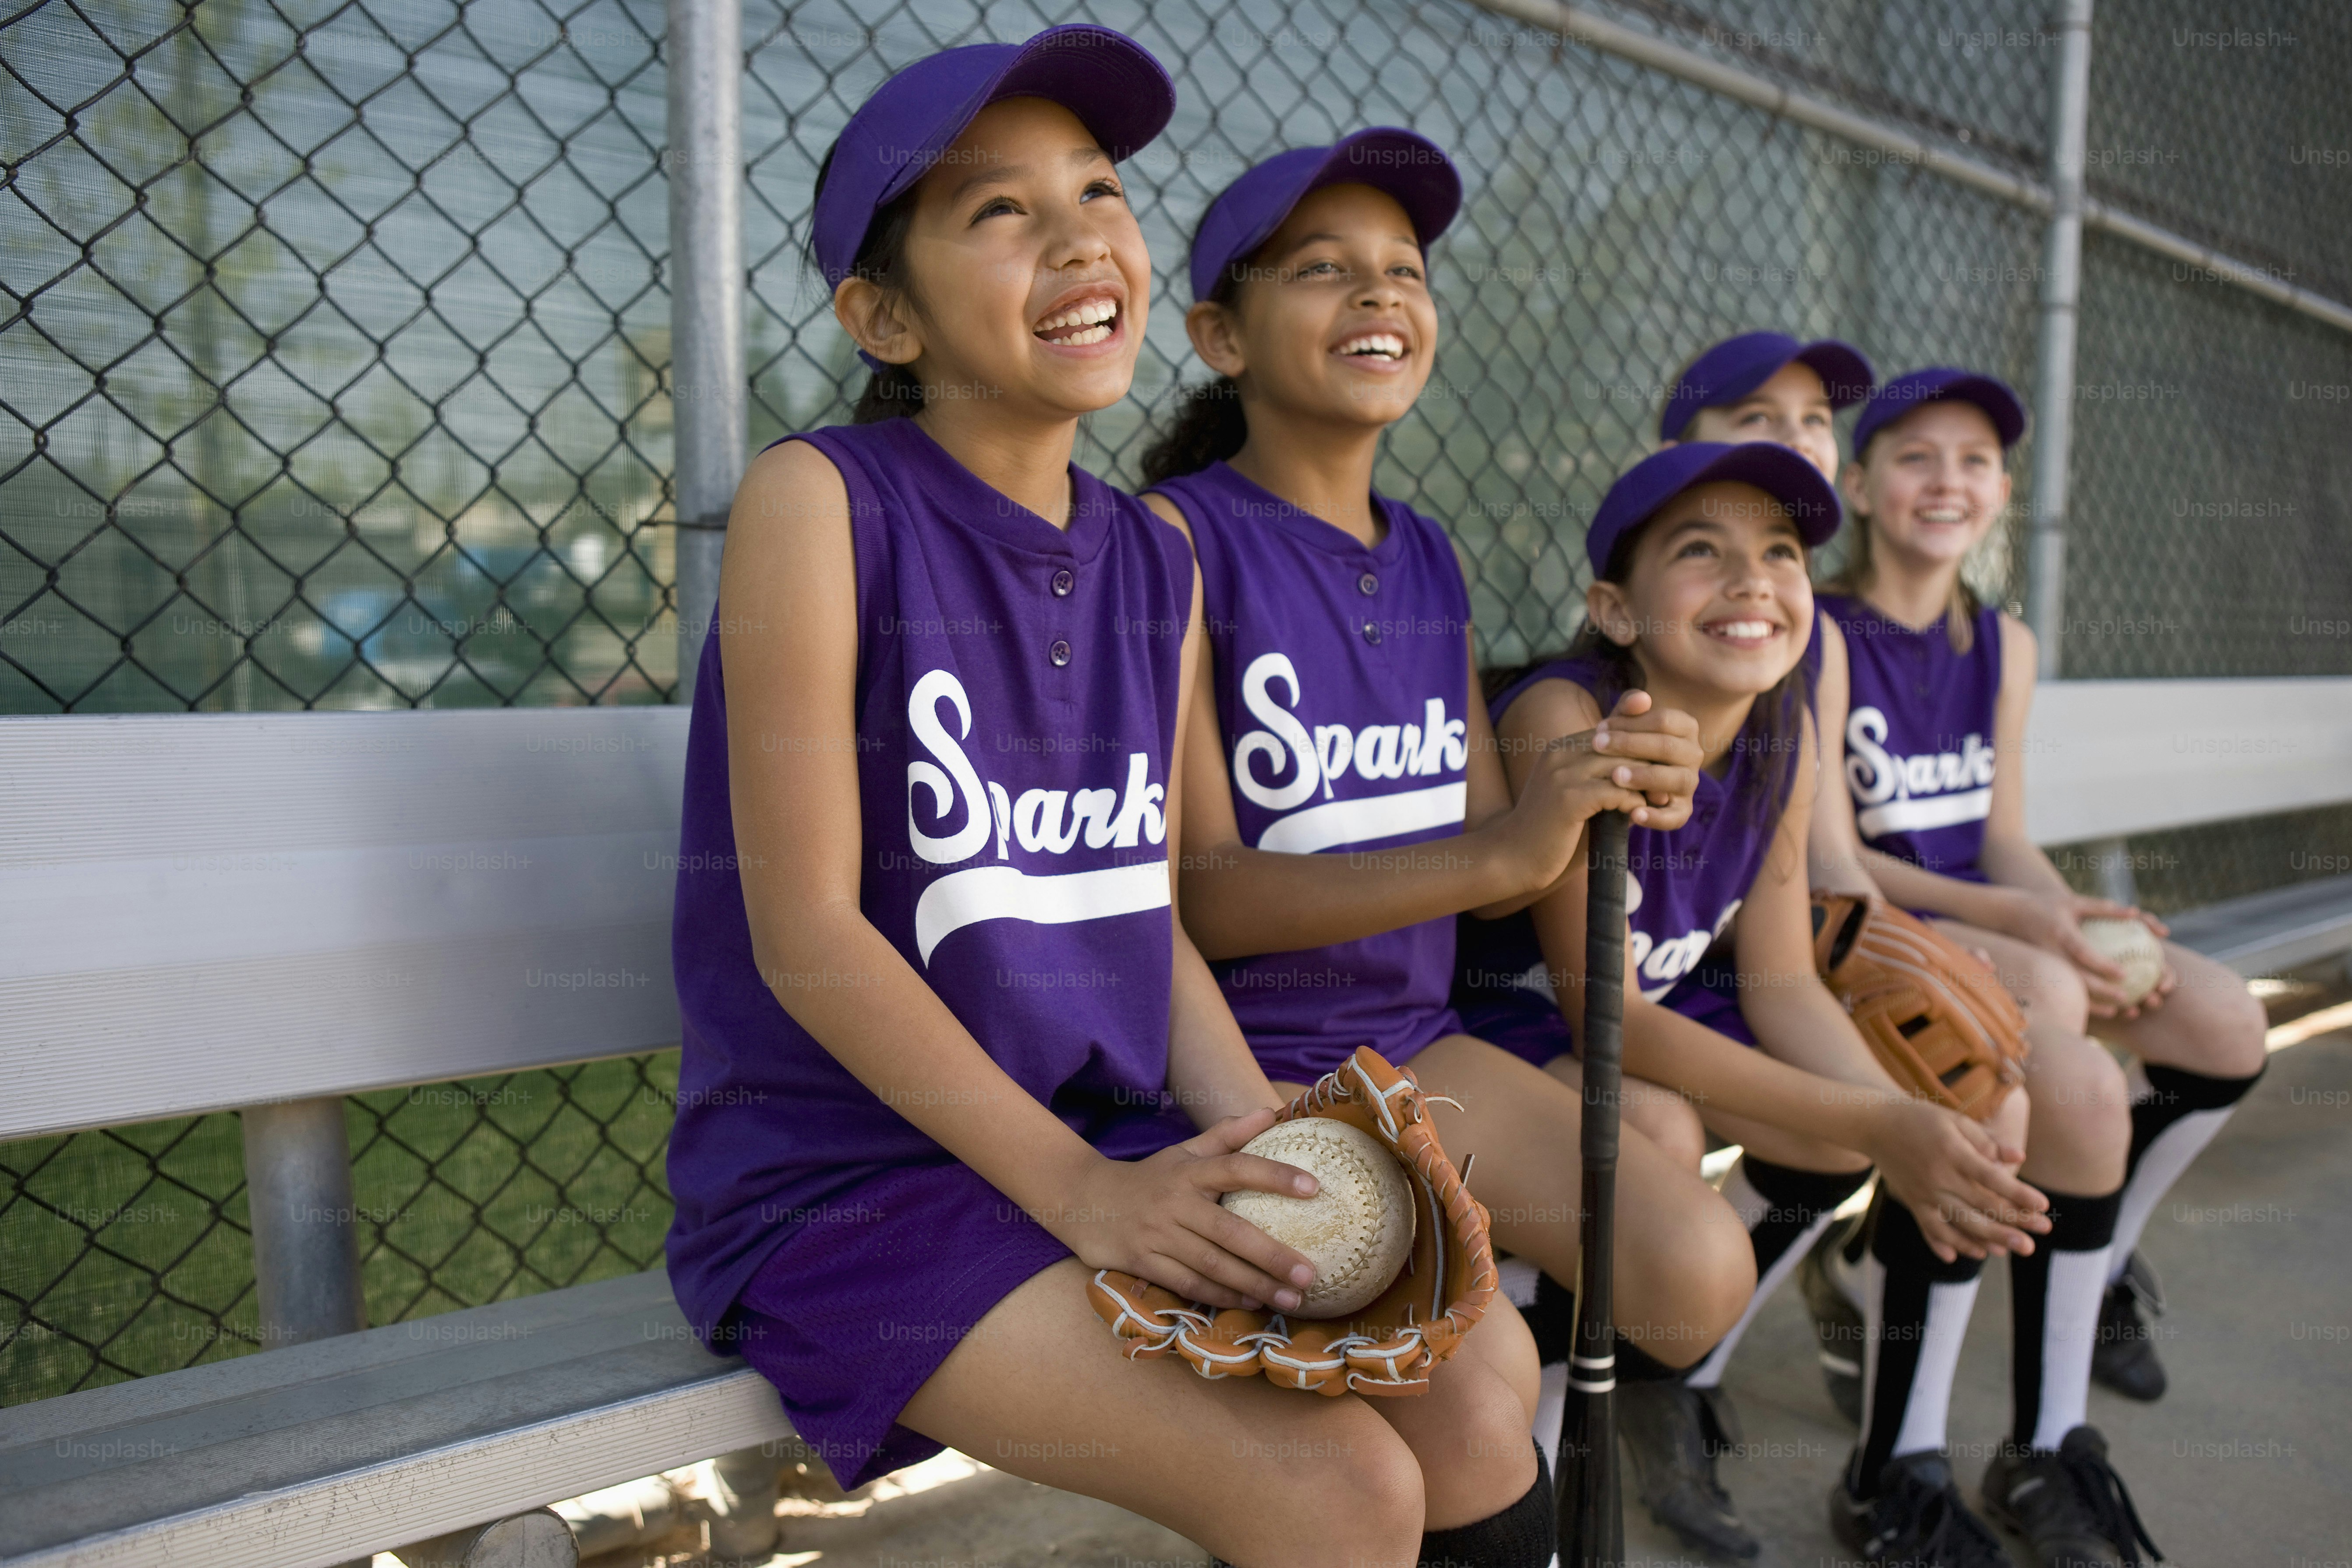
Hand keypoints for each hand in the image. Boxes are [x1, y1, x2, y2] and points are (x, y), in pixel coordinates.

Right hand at [1048, 1108, 1321, 1311]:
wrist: (1085, 1201)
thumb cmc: (1149, 1178)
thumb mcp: (1184, 1153)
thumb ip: (1227, 1134)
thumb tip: (1271, 1111)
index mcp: (1190, 1171)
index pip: (1237, 1167)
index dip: (1275, 1176)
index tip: (1314, 1188)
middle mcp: (1176, 1203)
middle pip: (1230, 1231)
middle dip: (1272, 1256)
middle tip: (1309, 1274)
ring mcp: (1159, 1236)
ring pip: (1213, 1265)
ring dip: (1254, 1285)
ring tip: (1291, 1299)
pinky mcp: (1144, 1264)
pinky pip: (1190, 1285)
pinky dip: (1222, 1296)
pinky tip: (1252, 1303)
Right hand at [1493, 690, 1702, 889]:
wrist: (1514, 857)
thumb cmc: (1551, 831)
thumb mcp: (1577, 796)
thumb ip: (1603, 780)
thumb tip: (1646, 777)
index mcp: (1561, 747)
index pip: (1611, 731)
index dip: (1640, 744)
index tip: (1662, 761)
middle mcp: (1560, 753)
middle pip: (1620, 744)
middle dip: (1649, 761)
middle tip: (1671, 781)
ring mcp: (1562, 774)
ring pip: (1621, 765)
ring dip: (1647, 783)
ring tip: (1662, 799)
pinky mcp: (1568, 798)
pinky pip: (1614, 792)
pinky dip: (1633, 802)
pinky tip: (1639, 814)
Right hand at [1861, 1098, 2048, 1261]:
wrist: (1875, 1125)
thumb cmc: (1921, 1118)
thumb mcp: (1955, 1121)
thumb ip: (1987, 1141)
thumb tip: (2019, 1155)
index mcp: (1952, 1153)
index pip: (1991, 1178)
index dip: (2018, 1193)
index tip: (2043, 1205)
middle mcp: (1938, 1177)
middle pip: (1980, 1206)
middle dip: (2012, 1223)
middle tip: (2039, 1236)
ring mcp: (1923, 1193)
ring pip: (1959, 1223)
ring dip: (1988, 1239)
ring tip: (2012, 1250)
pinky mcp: (1912, 1202)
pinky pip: (1930, 1229)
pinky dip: (1945, 1244)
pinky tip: (1965, 1256)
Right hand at [1982, 888, 2167, 1018]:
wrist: (2011, 915)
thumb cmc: (2049, 905)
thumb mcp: (2074, 901)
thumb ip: (2104, 908)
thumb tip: (2135, 912)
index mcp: (2060, 932)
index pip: (2081, 951)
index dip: (2101, 964)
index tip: (2123, 973)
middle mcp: (2051, 952)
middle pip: (2076, 976)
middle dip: (2100, 990)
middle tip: (2125, 997)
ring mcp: (2045, 965)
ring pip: (2071, 989)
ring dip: (2093, 1003)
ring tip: (2117, 1011)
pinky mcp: (2043, 973)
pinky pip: (2065, 991)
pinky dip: (2084, 1004)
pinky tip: (2104, 1011)